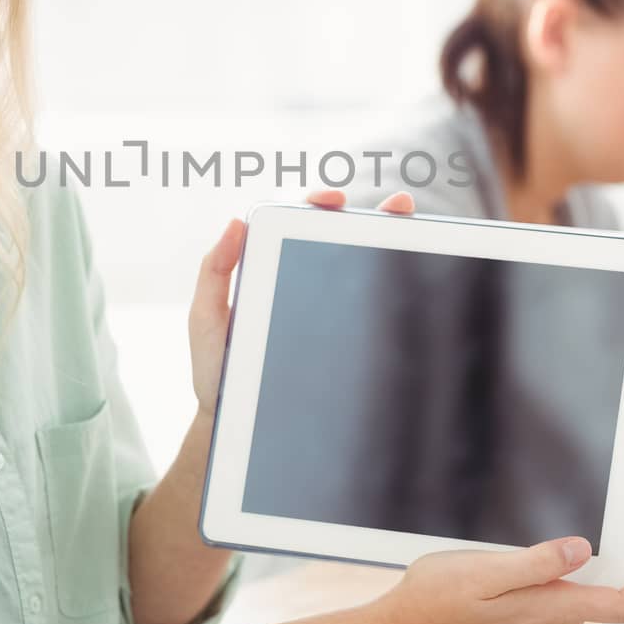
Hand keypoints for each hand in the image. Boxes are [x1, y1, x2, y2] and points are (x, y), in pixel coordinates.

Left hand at [187, 189, 414, 417]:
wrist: (238, 424)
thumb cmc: (219, 370)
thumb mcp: (206, 319)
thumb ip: (214, 271)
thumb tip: (236, 221)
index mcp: (271, 268)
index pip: (299, 225)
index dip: (317, 205)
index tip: (331, 199)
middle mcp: (304, 283)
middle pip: (340, 239)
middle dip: (370, 214)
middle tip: (393, 206)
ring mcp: (327, 311)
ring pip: (363, 266)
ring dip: (391, 237)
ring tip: (410, 218)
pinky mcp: (345, 339)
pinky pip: (372, 308)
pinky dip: (397, 283)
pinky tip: (417, 269)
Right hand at [372, 538, 623, 623]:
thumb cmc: (437, 599)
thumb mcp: (485, 570)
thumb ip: (537, 563)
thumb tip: (583, 549)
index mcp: (552, 612)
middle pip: (602, 595)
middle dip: (602, 561)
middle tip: (587, 519)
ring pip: (576, 597)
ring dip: (569, 569)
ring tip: (533, 540)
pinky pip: (554, 603)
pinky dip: (551, 580)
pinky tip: (518, 563)